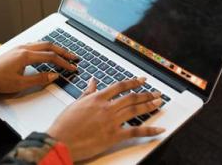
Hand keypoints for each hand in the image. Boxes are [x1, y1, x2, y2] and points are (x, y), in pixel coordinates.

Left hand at [0, 41, 78, 92]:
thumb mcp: (19, 84)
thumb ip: (38, 79)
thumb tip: (53, 75)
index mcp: (26, 55)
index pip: (50, 57)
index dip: (63, 62)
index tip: (72, 67)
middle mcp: (24, 48)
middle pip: (49, 46)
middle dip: (63, 51)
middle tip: (74, 57)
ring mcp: (20, 47)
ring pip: (42, 44)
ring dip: (55, 49)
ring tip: (64, 55)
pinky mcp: (17, 50)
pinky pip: (36, 45)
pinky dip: (46, 48)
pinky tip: (47, 53)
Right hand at [47, 77, 164, 161]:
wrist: (61, 140)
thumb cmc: (65, 124)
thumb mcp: (76, 103)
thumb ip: (88, 92)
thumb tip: (93, 81)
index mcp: (97, 98)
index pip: (120, 86)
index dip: (133, 82)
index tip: (142, 80)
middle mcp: (106, 107)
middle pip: (131, 97)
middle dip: (146, 94)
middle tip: (156, 93)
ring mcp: (111, 121)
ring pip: (135, 110)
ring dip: (149, 106)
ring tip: (159, 103)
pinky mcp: (113, 136)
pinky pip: (135, 132)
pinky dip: (149, 131)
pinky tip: (159, 129)